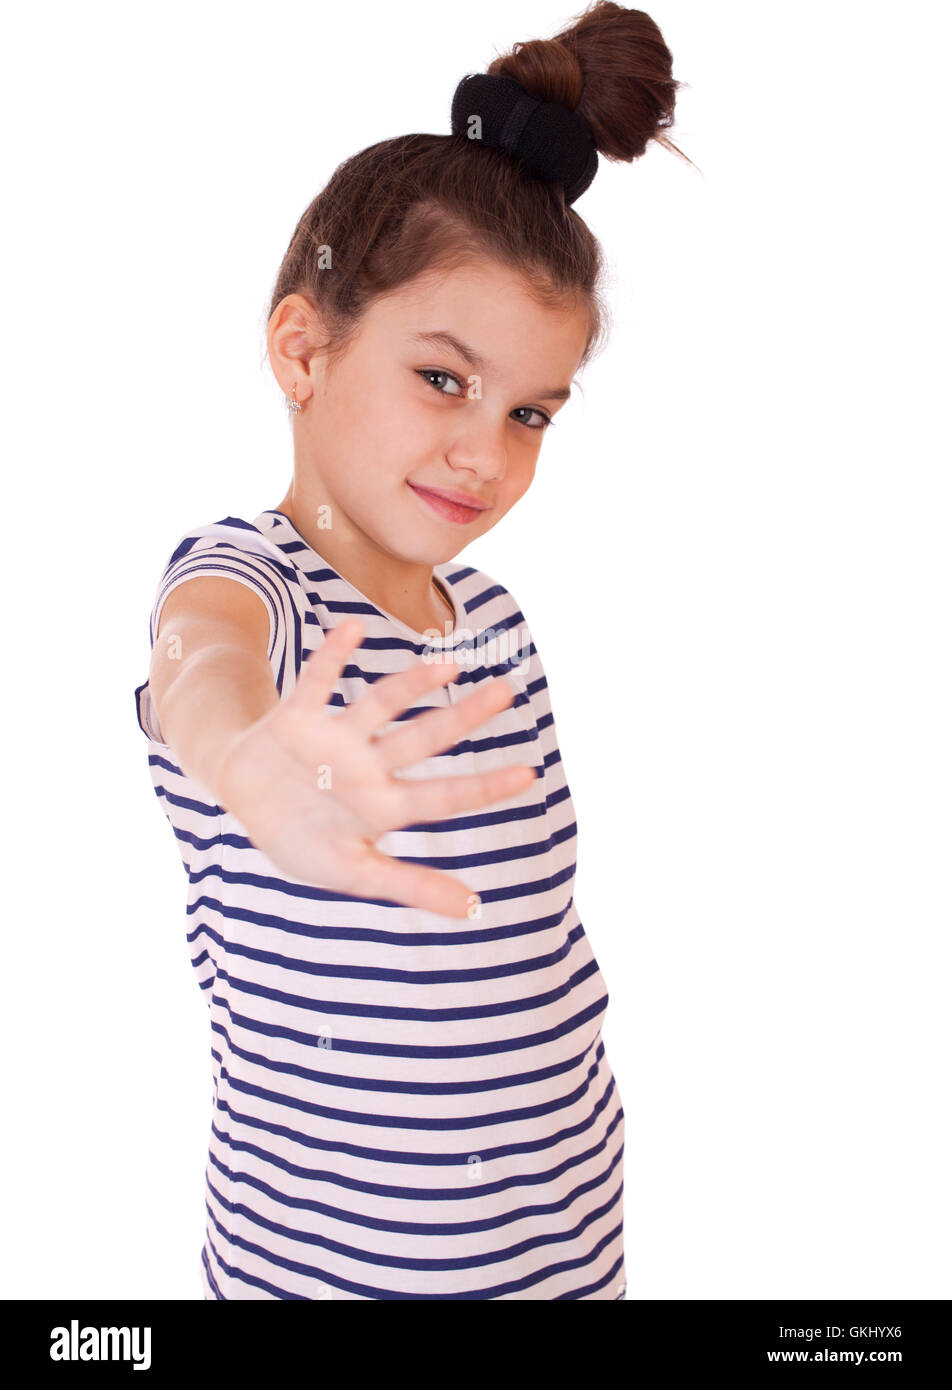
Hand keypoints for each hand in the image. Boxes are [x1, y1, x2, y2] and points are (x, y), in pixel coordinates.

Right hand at [215, 617, 536, 918]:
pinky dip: (332, 656)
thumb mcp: (352, 872)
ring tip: (447, 665)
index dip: (484, 787)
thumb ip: (410, 886)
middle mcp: (369, 764)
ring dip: (411, 684)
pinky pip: (316, 681)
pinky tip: (353, 630)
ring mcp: (335, 737)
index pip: (444, 796)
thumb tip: (473, 910)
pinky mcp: (297, 716)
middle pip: (424, 738)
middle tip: (507, 692)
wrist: (244, 796)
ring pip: (380, 705)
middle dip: (463, 717)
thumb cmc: (303, 838)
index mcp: (385, 805)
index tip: (531, 773)